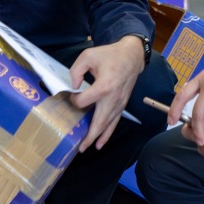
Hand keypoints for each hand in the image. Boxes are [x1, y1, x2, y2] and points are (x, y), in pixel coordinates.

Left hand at [68, 36, 145, 151]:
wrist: (132, 56)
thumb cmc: (110, 55)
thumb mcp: (88, 55)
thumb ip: (76, 70)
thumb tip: (73, 85)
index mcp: (104, 86)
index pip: (83, 101)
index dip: (74, 99)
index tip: (72, 93)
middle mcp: (113, 98)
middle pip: (99, 121)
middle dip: (89, 136)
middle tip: (79, 147)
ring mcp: (119, 103)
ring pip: (107, 124)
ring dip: (97, 137)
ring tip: (86, 148)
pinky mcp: (122, 104)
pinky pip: (115, 121)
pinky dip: (108, 133)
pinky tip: (101, 142)